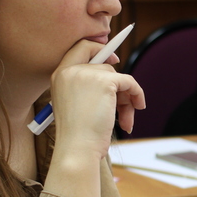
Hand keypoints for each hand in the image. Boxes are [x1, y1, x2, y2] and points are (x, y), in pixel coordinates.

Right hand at [49, 39, 145, 161]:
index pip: (80, 48)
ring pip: (117, 77)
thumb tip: (118, 80)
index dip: (99, 50)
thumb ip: (88, 88)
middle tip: (124, 105)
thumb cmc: (78, 135)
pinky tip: (137, 109)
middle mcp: (70, 71)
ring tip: (124, 120)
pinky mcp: (104, 82)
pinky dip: (137, 94)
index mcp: (59, 75)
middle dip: (117, 87)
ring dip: (126, 99)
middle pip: (104, 67)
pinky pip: (129, 82)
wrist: (77, 148)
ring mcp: (86, 74)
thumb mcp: (76, 105)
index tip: (114, 61)